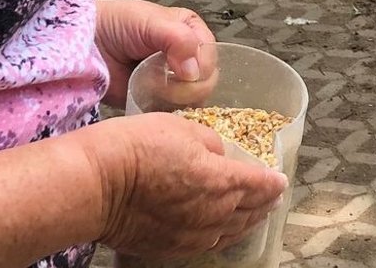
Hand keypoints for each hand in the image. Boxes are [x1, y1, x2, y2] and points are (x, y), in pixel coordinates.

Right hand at [79, 111, 289, 257]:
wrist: (95, 184)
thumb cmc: (134, 148)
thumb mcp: (181, 127)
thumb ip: (209, 143)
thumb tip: (218, 154)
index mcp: (221, 180)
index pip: (259, 184)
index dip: (272, 182)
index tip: (281, 180)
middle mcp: (213, 213)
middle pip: (249, 211)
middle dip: (264, 203)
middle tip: (272, 197)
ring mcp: (192, 234)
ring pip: (230, 231)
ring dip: (246, 222)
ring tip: (254, 215)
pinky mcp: (170, 247)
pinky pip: (206, 243)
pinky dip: (220, 235)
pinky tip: (220, 231)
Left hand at [97, 0, 218, 106]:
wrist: (84, 46)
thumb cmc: (115, 25)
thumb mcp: (148, 20)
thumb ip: (177, 38)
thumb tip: (194, 71)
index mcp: (191, 32)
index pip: (210, 55)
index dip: (199, 65)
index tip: (177, 68)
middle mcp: (188, 57)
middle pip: (207, 80)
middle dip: (187, 85)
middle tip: (161, 82)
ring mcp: (174, 82)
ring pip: (195, 100)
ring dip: (176, 99)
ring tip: (151, 89)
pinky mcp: (160, 102)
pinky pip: (176, 114)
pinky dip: (168, 113)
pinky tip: (152, 104)